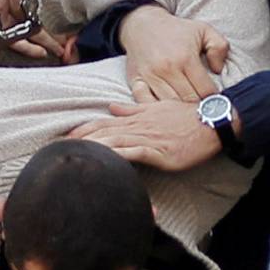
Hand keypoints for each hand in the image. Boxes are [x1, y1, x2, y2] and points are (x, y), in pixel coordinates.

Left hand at [68, 103, 222, 173]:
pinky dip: (118, 156)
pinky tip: (105, 161)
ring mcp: (148, 139)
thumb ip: (133, 109)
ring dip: (93, 148)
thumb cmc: (186, 117)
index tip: (66, 136)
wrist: (211, 122)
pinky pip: (134, 153)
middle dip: (80, 140)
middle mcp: (138, 127)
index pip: (104, 123)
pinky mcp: (159, 152)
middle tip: (58, 148)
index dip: (84, 129)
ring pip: (114, 142)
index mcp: (137, 118)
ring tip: (74, 155)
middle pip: (103, 133)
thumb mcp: (157, 108)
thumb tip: (111, 108)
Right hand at [119, 3, 227, 102]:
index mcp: (186, 58)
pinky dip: (156, 109)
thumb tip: (219, 70)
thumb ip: (219, 47)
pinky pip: (145, 103)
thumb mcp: (204, 30)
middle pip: (189, 101)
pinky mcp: (136, 81)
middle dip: (199, 106)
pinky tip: (165, 108)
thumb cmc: (176, 30)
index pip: (205, 90)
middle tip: (203, 106)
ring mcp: (150, 77)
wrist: (142, 24)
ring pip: (170, 106)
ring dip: (180, 110)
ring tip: (187, 108)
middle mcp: (167, 69)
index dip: (214, 98)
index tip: (216, 99)